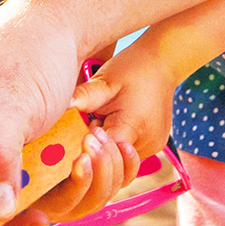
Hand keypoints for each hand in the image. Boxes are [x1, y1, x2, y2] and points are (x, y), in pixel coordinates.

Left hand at [72, 38, 178, 163]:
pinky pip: (128, 155)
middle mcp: (147, 143)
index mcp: (135, 127)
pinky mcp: (153, 146)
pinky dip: (116, 145)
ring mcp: (152, 147)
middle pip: (112, 163)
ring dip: (106, 147)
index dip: (90, 145)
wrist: (163, 62)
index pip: (105, 155)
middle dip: (97, 148)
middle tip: (96, 119)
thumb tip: (61, 105)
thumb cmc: (133, 69)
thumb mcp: (106, 81)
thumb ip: (85, 97)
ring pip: (120, 162)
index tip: (88, 124)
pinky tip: (113, 124)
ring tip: (106, 119)